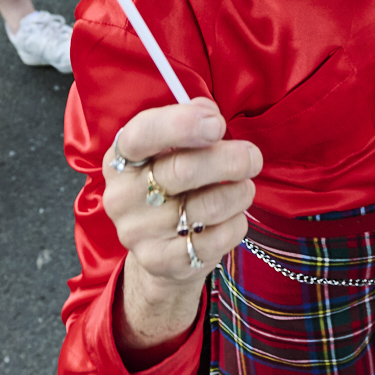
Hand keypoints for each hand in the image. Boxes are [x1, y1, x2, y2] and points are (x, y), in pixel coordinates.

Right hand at [104, 100, 261, 290]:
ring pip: (208, 206)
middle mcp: (123, 196)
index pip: (143, 134)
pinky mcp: (160, 261)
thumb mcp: (172, 147)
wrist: (160, 247)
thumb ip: (190, 121)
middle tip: (252, 157)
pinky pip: (215, 239)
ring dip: (240, 193)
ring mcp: (138, 232)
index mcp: (122, 158)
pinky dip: (236, 224)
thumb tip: (208, 113)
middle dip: (231, 159)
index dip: (182, 124)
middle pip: (183, 169)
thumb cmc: (173, 183)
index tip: (217, 124)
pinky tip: (231, 218)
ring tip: (243, 189)